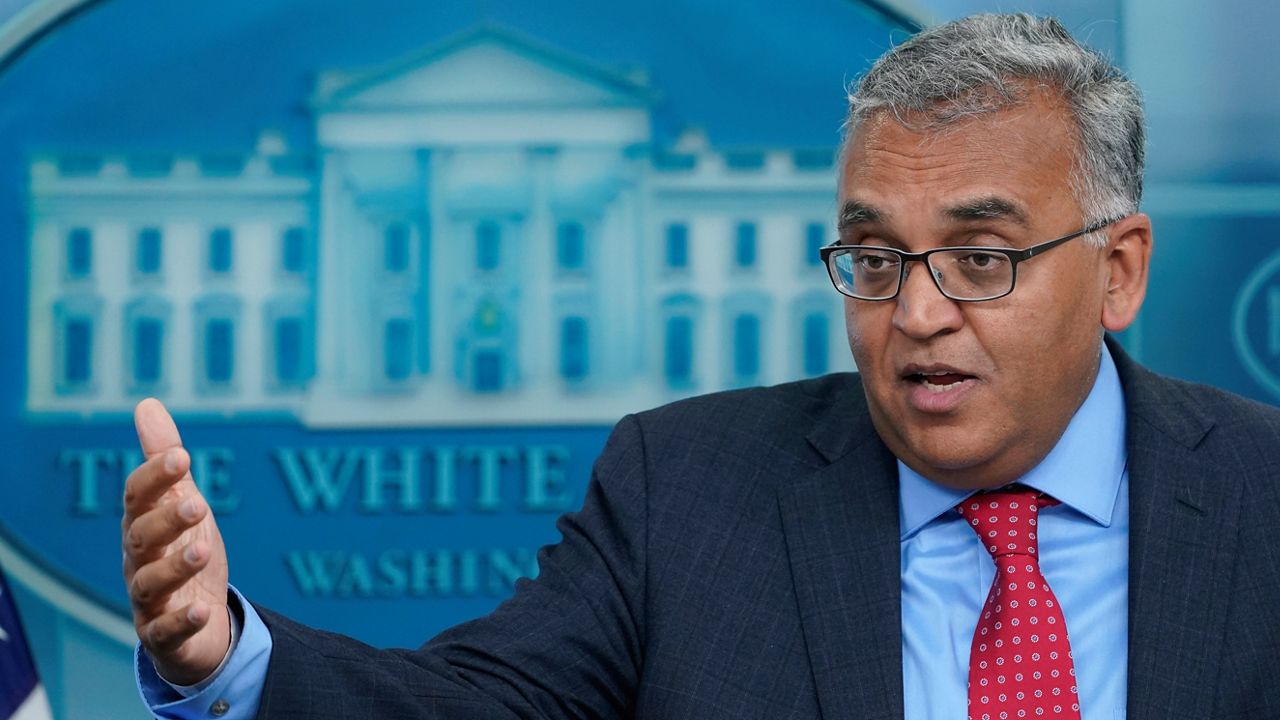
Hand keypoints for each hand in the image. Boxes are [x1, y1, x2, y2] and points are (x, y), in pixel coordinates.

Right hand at [122, 398, 230, 684]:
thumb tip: (147, 404)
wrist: (196, 620)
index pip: (138, 497)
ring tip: (203, 549)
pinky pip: (165, 631)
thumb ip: (165, 460)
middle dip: (167, 519)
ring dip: (175, 566)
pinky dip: (181, 621)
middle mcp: (138, 561)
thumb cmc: (183, 550)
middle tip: (200, 503)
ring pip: (149, 583)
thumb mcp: (182, 502)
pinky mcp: (164, 634)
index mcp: (142, 525)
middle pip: (141, 538)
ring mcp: (148, 599)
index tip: (183, 456)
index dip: (156, 476)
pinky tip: (203, 609)